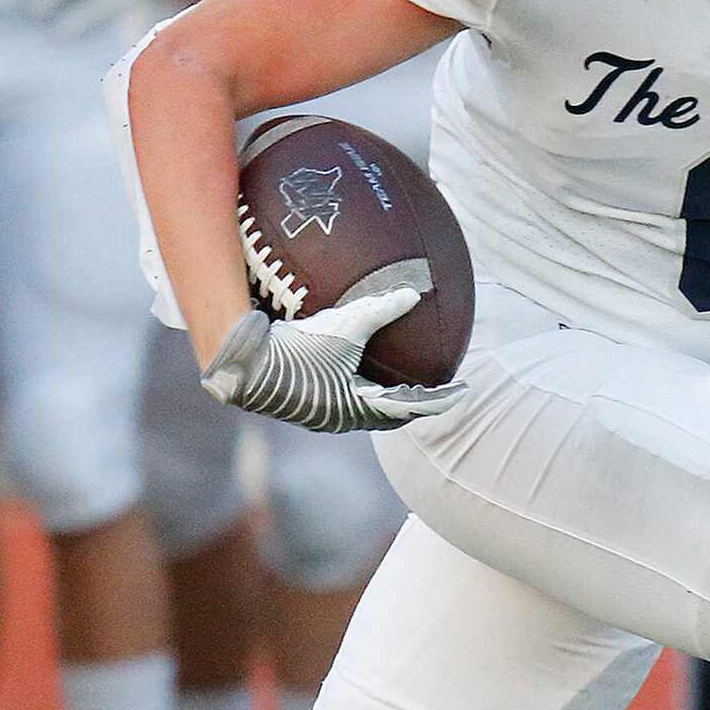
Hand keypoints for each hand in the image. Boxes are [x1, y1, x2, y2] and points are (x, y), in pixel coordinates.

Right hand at [199, 286, 463, 433]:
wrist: (246, 367)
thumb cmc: (298, 349)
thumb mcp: (345, 325)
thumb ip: (380, 308)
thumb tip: (414, 293)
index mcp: (361, 405)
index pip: (414, 407)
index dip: (441, 399)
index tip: (463, 391)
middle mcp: (345, 417)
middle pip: (393, 416)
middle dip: (417, 405)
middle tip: (436, 391)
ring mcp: (323, 415)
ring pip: (367, 412)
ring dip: (388, 401)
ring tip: (400, 385)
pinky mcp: (305, 405)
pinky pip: (345, 401)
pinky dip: (363, 391)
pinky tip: (354, 371)